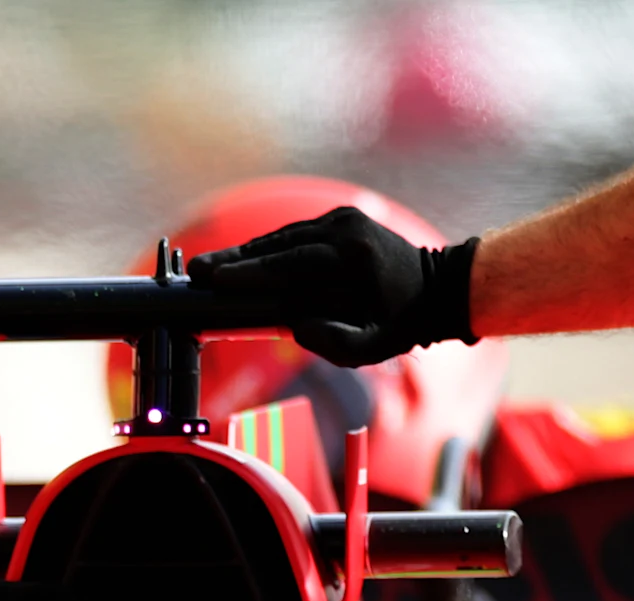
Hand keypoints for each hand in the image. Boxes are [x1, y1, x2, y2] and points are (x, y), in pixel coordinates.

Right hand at [185, 207, 479, 366]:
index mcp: (354, 259)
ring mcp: (342, 219)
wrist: (435, 287)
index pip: (292, 264)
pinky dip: (267, 248)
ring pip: (283, 236)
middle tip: (198, 269)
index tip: (216, 278)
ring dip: (246, 253)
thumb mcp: (375, 347)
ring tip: (210, 267)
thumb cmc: (401, 323)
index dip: (251, 272)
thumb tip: (297, 328)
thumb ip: (337, 343)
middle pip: (280, 245)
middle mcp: (347, 230)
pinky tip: (241, 261)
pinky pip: (294, 234)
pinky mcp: (338, 218)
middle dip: (236, 260)